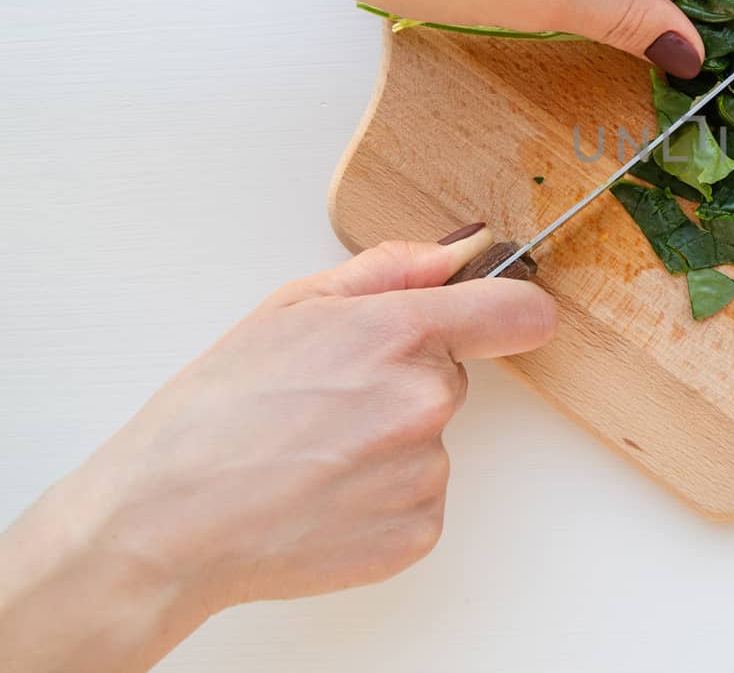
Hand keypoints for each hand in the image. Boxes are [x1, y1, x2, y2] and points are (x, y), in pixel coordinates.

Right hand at [0, 225, 553, 671]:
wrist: (168, 520)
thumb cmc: (216, 412)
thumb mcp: (291, 307)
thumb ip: (390, 269)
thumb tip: (458, 251)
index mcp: (399, 334)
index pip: (517, 311)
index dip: (511, 310)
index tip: (505, 317)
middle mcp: (426, 401)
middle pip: (454, 377)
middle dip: (406, 380)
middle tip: (330, 401)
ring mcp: (425, 471)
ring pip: (432, 440)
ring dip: (391, 443)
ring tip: (314, 453)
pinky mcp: (419, 530)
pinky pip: (421, 497)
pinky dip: (382, 497)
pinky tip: (324, 494)